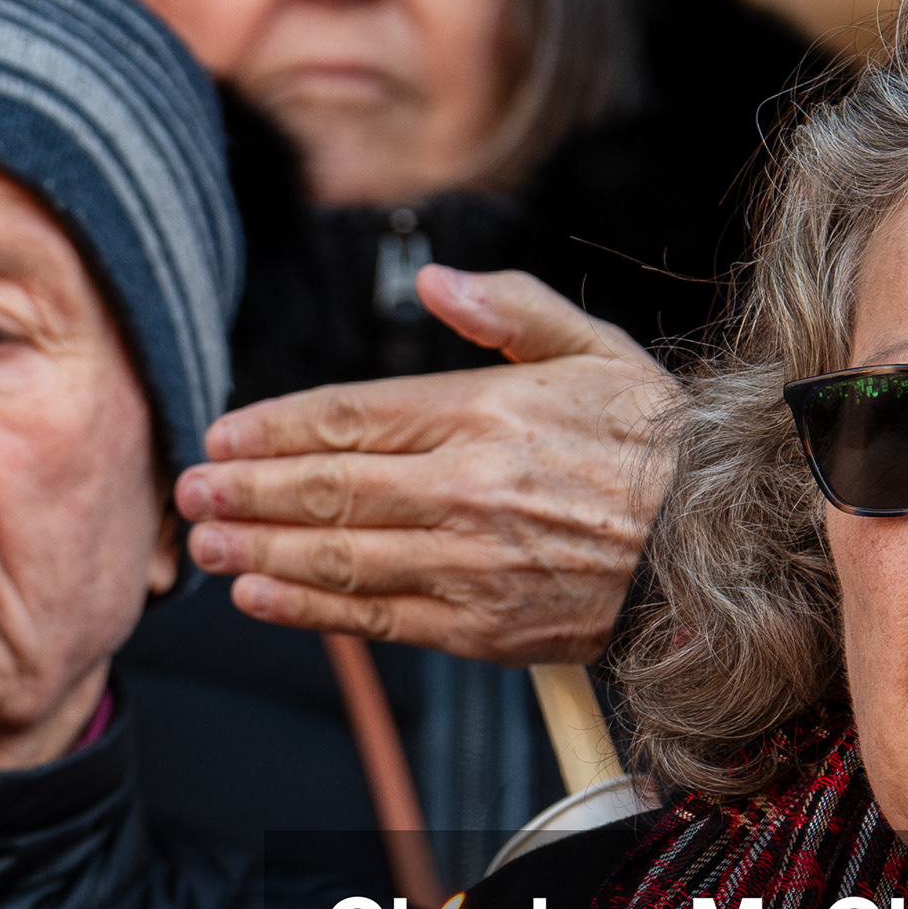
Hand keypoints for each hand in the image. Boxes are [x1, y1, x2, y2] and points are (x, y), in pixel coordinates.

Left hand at [178, 265, 673, 663]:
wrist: (720, 548)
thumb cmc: (651, 443)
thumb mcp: (593, 350)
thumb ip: (508, 311)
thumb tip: (432, 282)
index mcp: (485, 412)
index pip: (350, 416)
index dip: (274, 428)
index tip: (221, 432)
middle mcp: (468, 486)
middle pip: (328, 486)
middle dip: (245, 488)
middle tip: (188, 489)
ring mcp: (469, 561)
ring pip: (338, 554)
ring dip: (258, 547)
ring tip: (205, 541)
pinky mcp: (478, 626)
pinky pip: (374, 615)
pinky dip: (307, 607)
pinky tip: (258, 595)